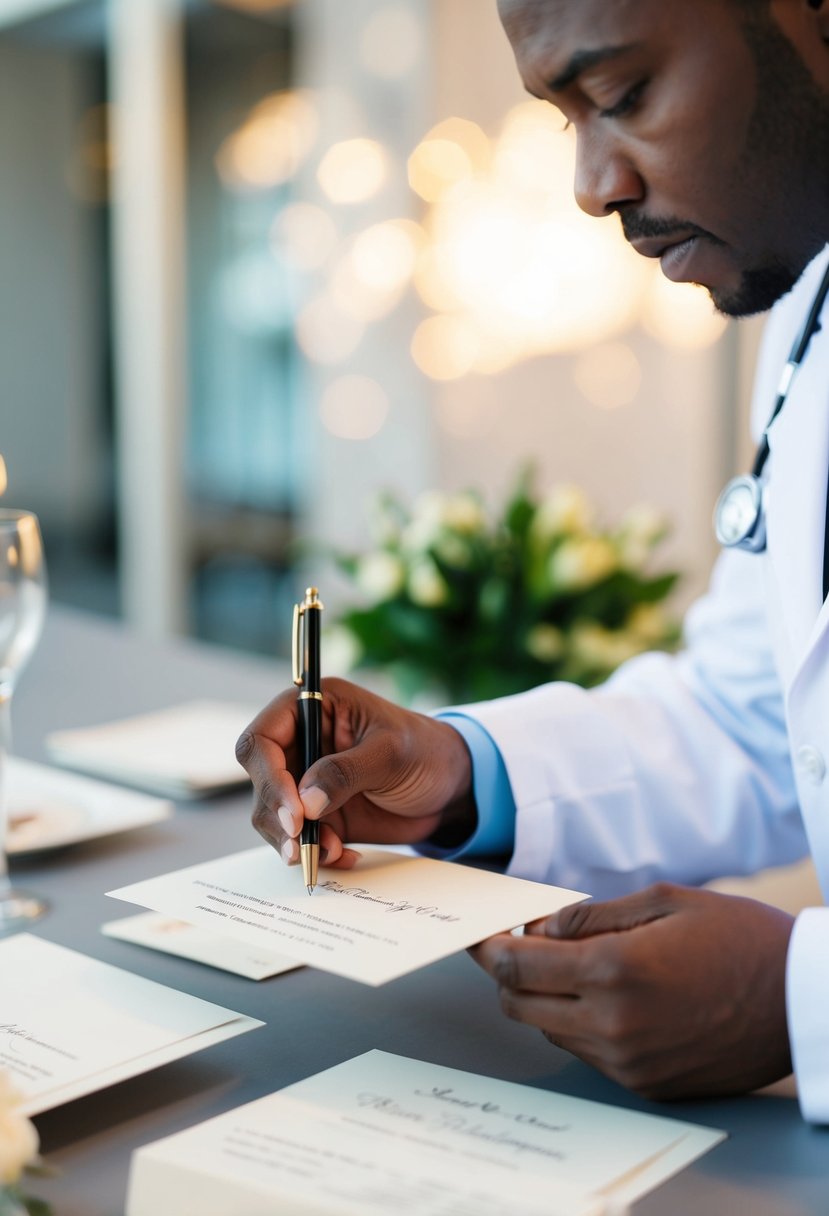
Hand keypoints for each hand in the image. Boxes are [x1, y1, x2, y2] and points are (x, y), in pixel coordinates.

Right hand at [236, 677, 474, 868]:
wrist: (451, 786)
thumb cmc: (425, 750)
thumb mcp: (390, 753)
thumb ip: (346, 772)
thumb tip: (305, 802)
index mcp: (313, 709)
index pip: (262, 739)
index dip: (269, 777)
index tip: (295, 813)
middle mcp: (301, 743)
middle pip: (261, 781)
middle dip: (277, 817)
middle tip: (302, 845)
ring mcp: (306, 781)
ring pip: (272, 817)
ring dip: (295, 841)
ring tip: (333, 851)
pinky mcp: (317, 815)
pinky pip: (298, 840)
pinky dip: (315, 854)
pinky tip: (345, 856)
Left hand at [470, 883, 793, 1099]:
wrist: (799, 999)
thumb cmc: (738, 938)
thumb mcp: (663, 901)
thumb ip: (592, 915)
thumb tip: (542, 929)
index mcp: (615, 971)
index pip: (517, 966)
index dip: (488, 948)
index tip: (478, 936)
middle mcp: (613, 1024)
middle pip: (519, 1005)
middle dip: (508, 974)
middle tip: (517, 947)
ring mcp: (628, 1062)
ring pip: (550, 1029)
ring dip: (544, 998)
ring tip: (571, 966)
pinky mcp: (645, 1083)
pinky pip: (586, 1051)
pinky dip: (578, 1022)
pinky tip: (604, 996)